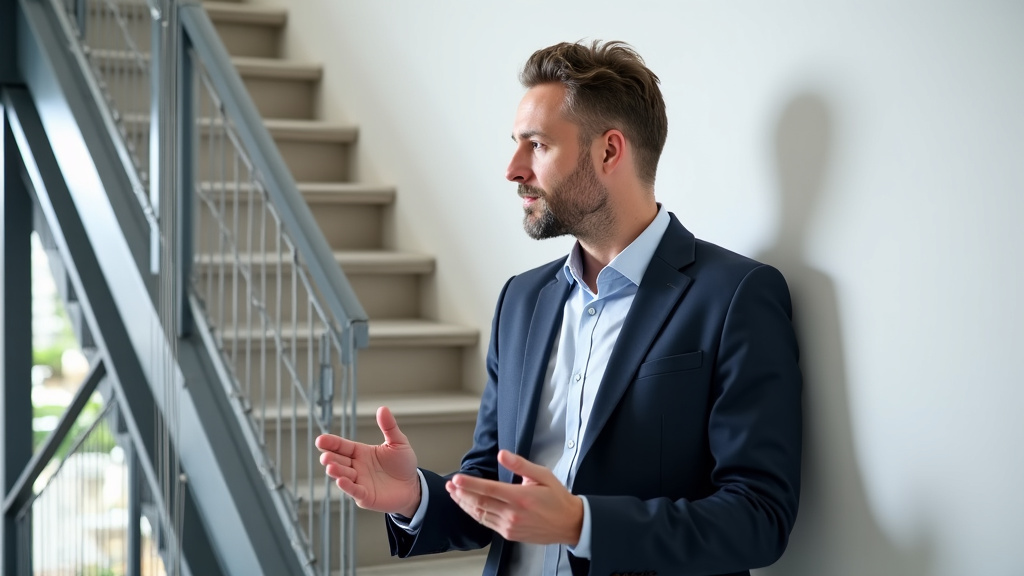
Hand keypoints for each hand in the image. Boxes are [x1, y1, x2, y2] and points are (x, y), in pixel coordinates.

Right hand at [315, 406, 420, 516]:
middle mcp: (356, 467)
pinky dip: (347, 487)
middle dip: (330, 458)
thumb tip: (382, 408)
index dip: (331, 443)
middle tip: (325, 456)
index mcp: (360, 452)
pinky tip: (341, 481)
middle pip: (339, 461)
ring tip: (331, 467)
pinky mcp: (365, 496)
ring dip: (337, 472)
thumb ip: (389, 427)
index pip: (342, 446)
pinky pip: (355, 491)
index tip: (320, 440)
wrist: (413, 486)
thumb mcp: (398, 442)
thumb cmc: (403, 464)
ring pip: (343, 476)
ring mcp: (359, 482)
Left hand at [446, 450, 582, 545]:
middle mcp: (512, 513)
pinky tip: (469, 507)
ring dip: (464, 504)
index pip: (488, 489)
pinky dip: (475, 514)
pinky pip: (486, 523)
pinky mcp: (509, 533)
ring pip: (480, 514)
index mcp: (520, 497)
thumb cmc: (557, 498)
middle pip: (480, 503)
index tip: (456, 479)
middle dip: (461, 494)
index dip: (469, 484)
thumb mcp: (543, 475)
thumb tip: (503, 454)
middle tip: (449, 485)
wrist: (568, 524)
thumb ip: (520, 464)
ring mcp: (509, 526)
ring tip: (454, 494)